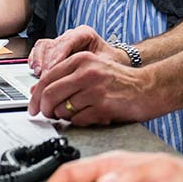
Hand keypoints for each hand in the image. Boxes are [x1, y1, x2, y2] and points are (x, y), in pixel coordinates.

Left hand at [27, 51, 163, 125]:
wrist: (150, 88)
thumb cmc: (122, 82)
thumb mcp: (94, 70)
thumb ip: (67, 77)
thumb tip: (37, 91)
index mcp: (82, 59)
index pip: (47, 78)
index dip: (35, 96)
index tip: (33, 107)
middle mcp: (87, 71)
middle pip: (49, 95)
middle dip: (44, 109)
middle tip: (47, 115)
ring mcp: (95, 89)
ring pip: (62, 109)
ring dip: (64, 117)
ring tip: (78, 113)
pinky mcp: (103, 105)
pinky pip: (78, 120)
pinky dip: (80, 122)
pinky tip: (91, 116)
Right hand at [28, 25, 127, 75]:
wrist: (109, 64)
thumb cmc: (109, 62)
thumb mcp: (106, 62)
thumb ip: (94, 67)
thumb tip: (82, 77)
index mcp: (84, 33)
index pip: (68, 41)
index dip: (58, 55)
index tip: (52, 68)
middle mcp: (71, 36)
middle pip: (53, 44)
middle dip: (47, 61)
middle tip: (44, 76)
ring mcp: (61, 42)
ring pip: (44, 46)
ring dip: (39, 60)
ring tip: (38, 74)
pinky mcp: (53, 51)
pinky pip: (39, 51)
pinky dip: (36, 60)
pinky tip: (34, 70)